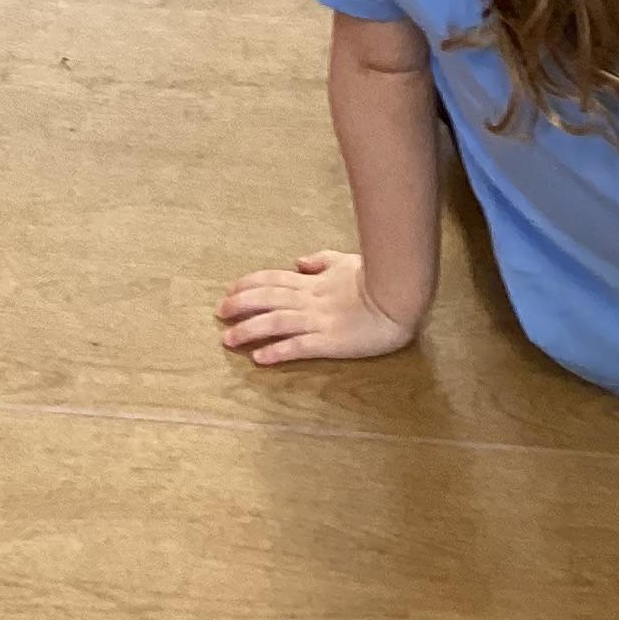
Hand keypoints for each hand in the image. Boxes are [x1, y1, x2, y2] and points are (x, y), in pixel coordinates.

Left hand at [218, 250, 420, 366]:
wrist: (400, 298)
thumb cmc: (376, 279)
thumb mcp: (345, 261)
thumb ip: (320, 261)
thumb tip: (297, 261)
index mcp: (313, 282)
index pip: (272, 280)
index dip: (248, 284)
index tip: (229, 292)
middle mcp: (310, 299)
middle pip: (267, 299)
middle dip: (240, 305)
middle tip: (218, 313)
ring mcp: (319, 321)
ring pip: (276, 322)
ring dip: (249, 330)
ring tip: (228, 340)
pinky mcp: (331, 342)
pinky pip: (298, 347)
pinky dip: (277, 351)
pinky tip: (259, 358)